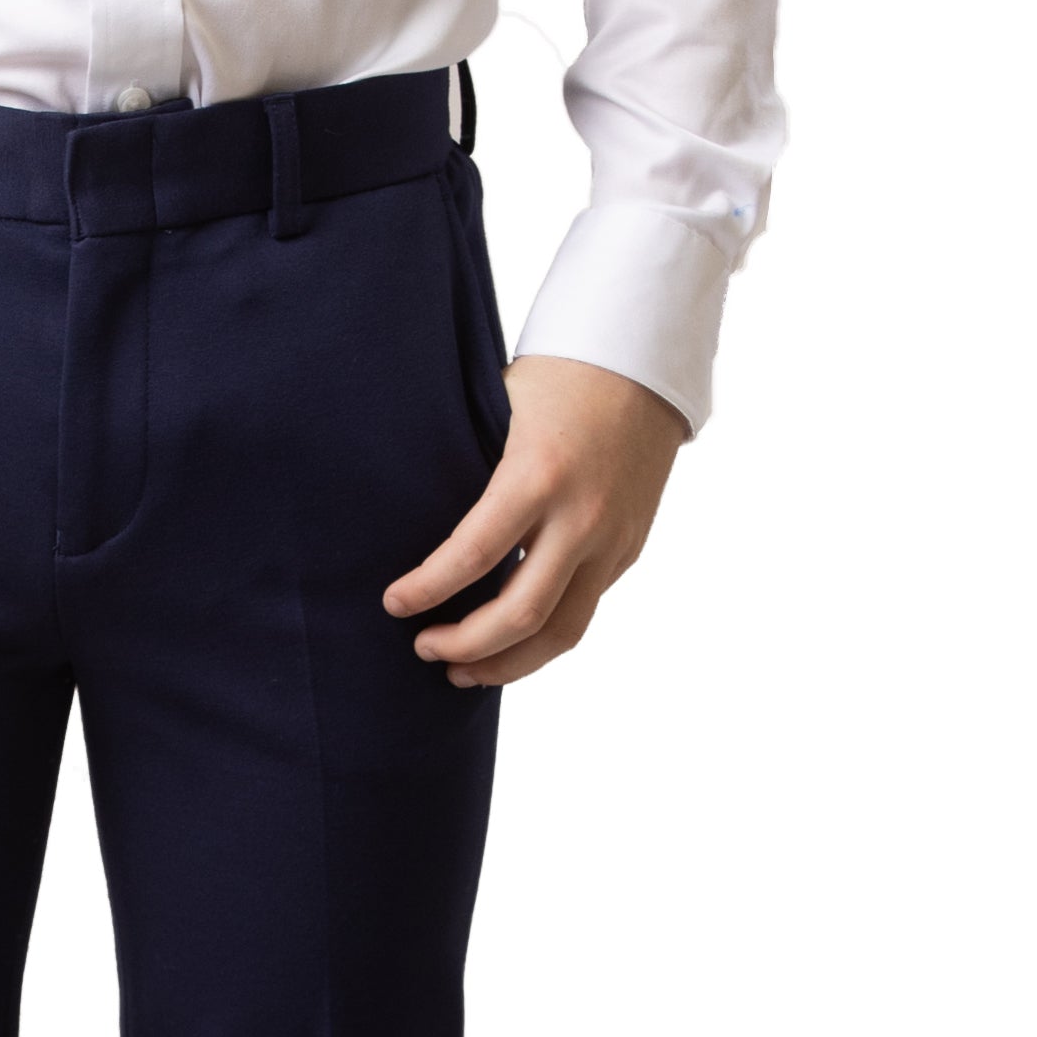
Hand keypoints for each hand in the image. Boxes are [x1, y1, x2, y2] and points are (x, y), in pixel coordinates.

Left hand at [385, 355, 687, 688]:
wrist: (643, 365)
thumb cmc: (558, 379)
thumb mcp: (499, 409)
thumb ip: (466, 467)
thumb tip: (407, 518)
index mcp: (538, 476)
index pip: (473, 556)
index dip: (426, 590)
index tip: (393, 604)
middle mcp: (581, 518)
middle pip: (520, 615)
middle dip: (464, 645)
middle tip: (422, 647)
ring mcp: (611, 541)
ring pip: (561, 633)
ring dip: (507, 664)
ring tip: (462, 671)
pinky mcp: (627, 551)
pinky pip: (582, 612)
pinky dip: (540, 637)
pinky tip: (505, 643)